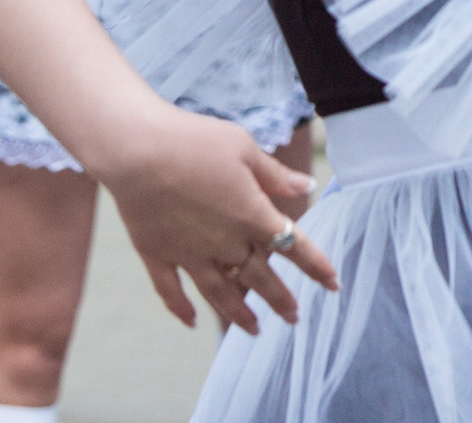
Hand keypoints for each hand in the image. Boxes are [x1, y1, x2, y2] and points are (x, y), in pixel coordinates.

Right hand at [89, 105, 338, 334]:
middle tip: (294, 317)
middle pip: (259, 278)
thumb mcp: (244, 148)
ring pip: (219, 293)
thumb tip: (307, 186)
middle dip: (280, 299)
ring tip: (254, 330)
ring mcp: (188, 253)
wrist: (137, 150)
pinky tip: (191, 322)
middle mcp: (223, 242)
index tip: (334, 283)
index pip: (293, 245)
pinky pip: (171, 290)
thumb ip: (275, 175)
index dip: (316, 266)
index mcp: (251, 214)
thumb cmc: (194, 140)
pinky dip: (181, 309)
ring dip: (238, 314)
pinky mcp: (156, 254)